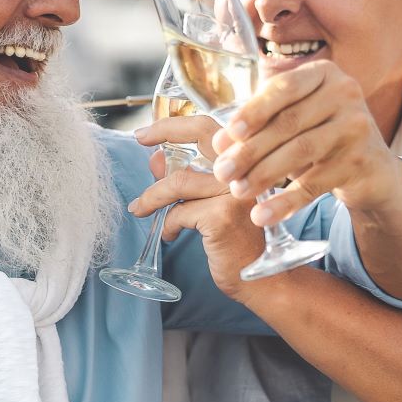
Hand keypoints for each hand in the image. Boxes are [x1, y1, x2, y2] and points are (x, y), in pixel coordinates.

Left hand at [126, 135, 263, 296]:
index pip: (211, 127)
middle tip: (139, 139)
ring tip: (140, 209)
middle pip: (201, 136)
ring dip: (152, 197)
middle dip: (165, 131)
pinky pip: (179, 213)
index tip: (148, 131)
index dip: (176, 123)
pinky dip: (167, 225)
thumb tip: (155, 158)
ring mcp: (236, 191)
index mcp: (246, 162)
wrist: (262, 277)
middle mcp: (247, 169)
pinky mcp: (222, 215)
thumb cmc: (237, 240)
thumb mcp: (211, 203)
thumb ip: (187, 178)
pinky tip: (170, 235)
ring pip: (178, 182)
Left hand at [211, 60, 401, 224]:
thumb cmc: (320, 137)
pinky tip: (262, 215)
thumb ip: (259, 123)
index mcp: (323, 74)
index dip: (254, 110)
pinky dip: (285, 202)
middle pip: (288, 122)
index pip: (284, 87)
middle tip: (223, 171)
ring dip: (263, 174)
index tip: (229, 133)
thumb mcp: (294, 120)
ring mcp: (357, 126)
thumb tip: (219, 142)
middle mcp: (345, 93)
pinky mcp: (360, 162)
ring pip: (300, 151)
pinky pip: (315, 184)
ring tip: (238, 191)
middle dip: (250, 150)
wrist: (371, 169)